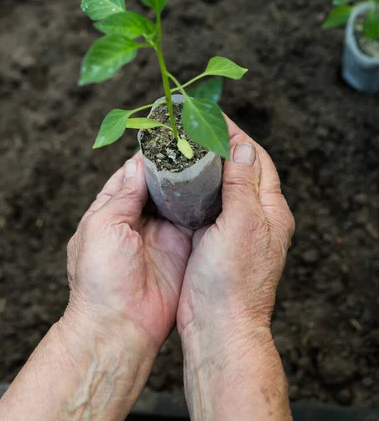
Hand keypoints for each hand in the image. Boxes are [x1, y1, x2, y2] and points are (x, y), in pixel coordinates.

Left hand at [0, 155, 191, 420]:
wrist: (120, 326)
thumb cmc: (100, 278)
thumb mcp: (103, 226)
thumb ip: (122, 195)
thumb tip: (137, 165)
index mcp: (111, 211)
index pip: (130, 175)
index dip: (147, 157)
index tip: (166, 136)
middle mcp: (138, 219)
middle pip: (158, 185)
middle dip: (174, 166)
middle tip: (194, 144)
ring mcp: (162, 233)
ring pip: (179, 199)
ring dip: (190, 182)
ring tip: (208, 158)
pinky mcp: (183, 247)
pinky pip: (196, 219)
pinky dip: (205, 203)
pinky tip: (216, 185)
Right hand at [177, 117, 294, 420]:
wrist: (218, 327)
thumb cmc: (234, 281)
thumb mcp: (242, 225)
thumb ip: (243, 184)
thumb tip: (243, 147)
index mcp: (269, 210)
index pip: (256, 159)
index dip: (236, 136)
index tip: (212, 116)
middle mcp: (254, 216)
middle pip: (238, 170)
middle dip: (218, 147)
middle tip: (192, 128)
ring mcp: (233, 229)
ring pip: (219, 186)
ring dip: (202, 167)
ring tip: (180, 148)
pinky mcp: (212, 240)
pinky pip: (203, 205)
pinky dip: (191, 189)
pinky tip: (174, 182)